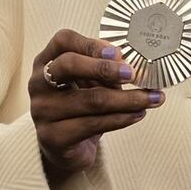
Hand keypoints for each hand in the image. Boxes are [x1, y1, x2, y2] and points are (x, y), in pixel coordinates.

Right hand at [28, 29, 164, 185]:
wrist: (67, 148)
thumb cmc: (81, 106)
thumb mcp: (90, 81)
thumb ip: (104, 69)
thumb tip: (128, 62)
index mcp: (46, 61)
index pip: (64, 41)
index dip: (91, 44)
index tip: (118, 52)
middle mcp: (38, 83)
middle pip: (69, 64)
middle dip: (105, 67)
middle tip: (132, 74)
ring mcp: (42, 111)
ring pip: (90, 99)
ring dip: (127, 99)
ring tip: (152, 98)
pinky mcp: (52, 137)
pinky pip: (93, 124)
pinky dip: (121, 118)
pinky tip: (138, 114)